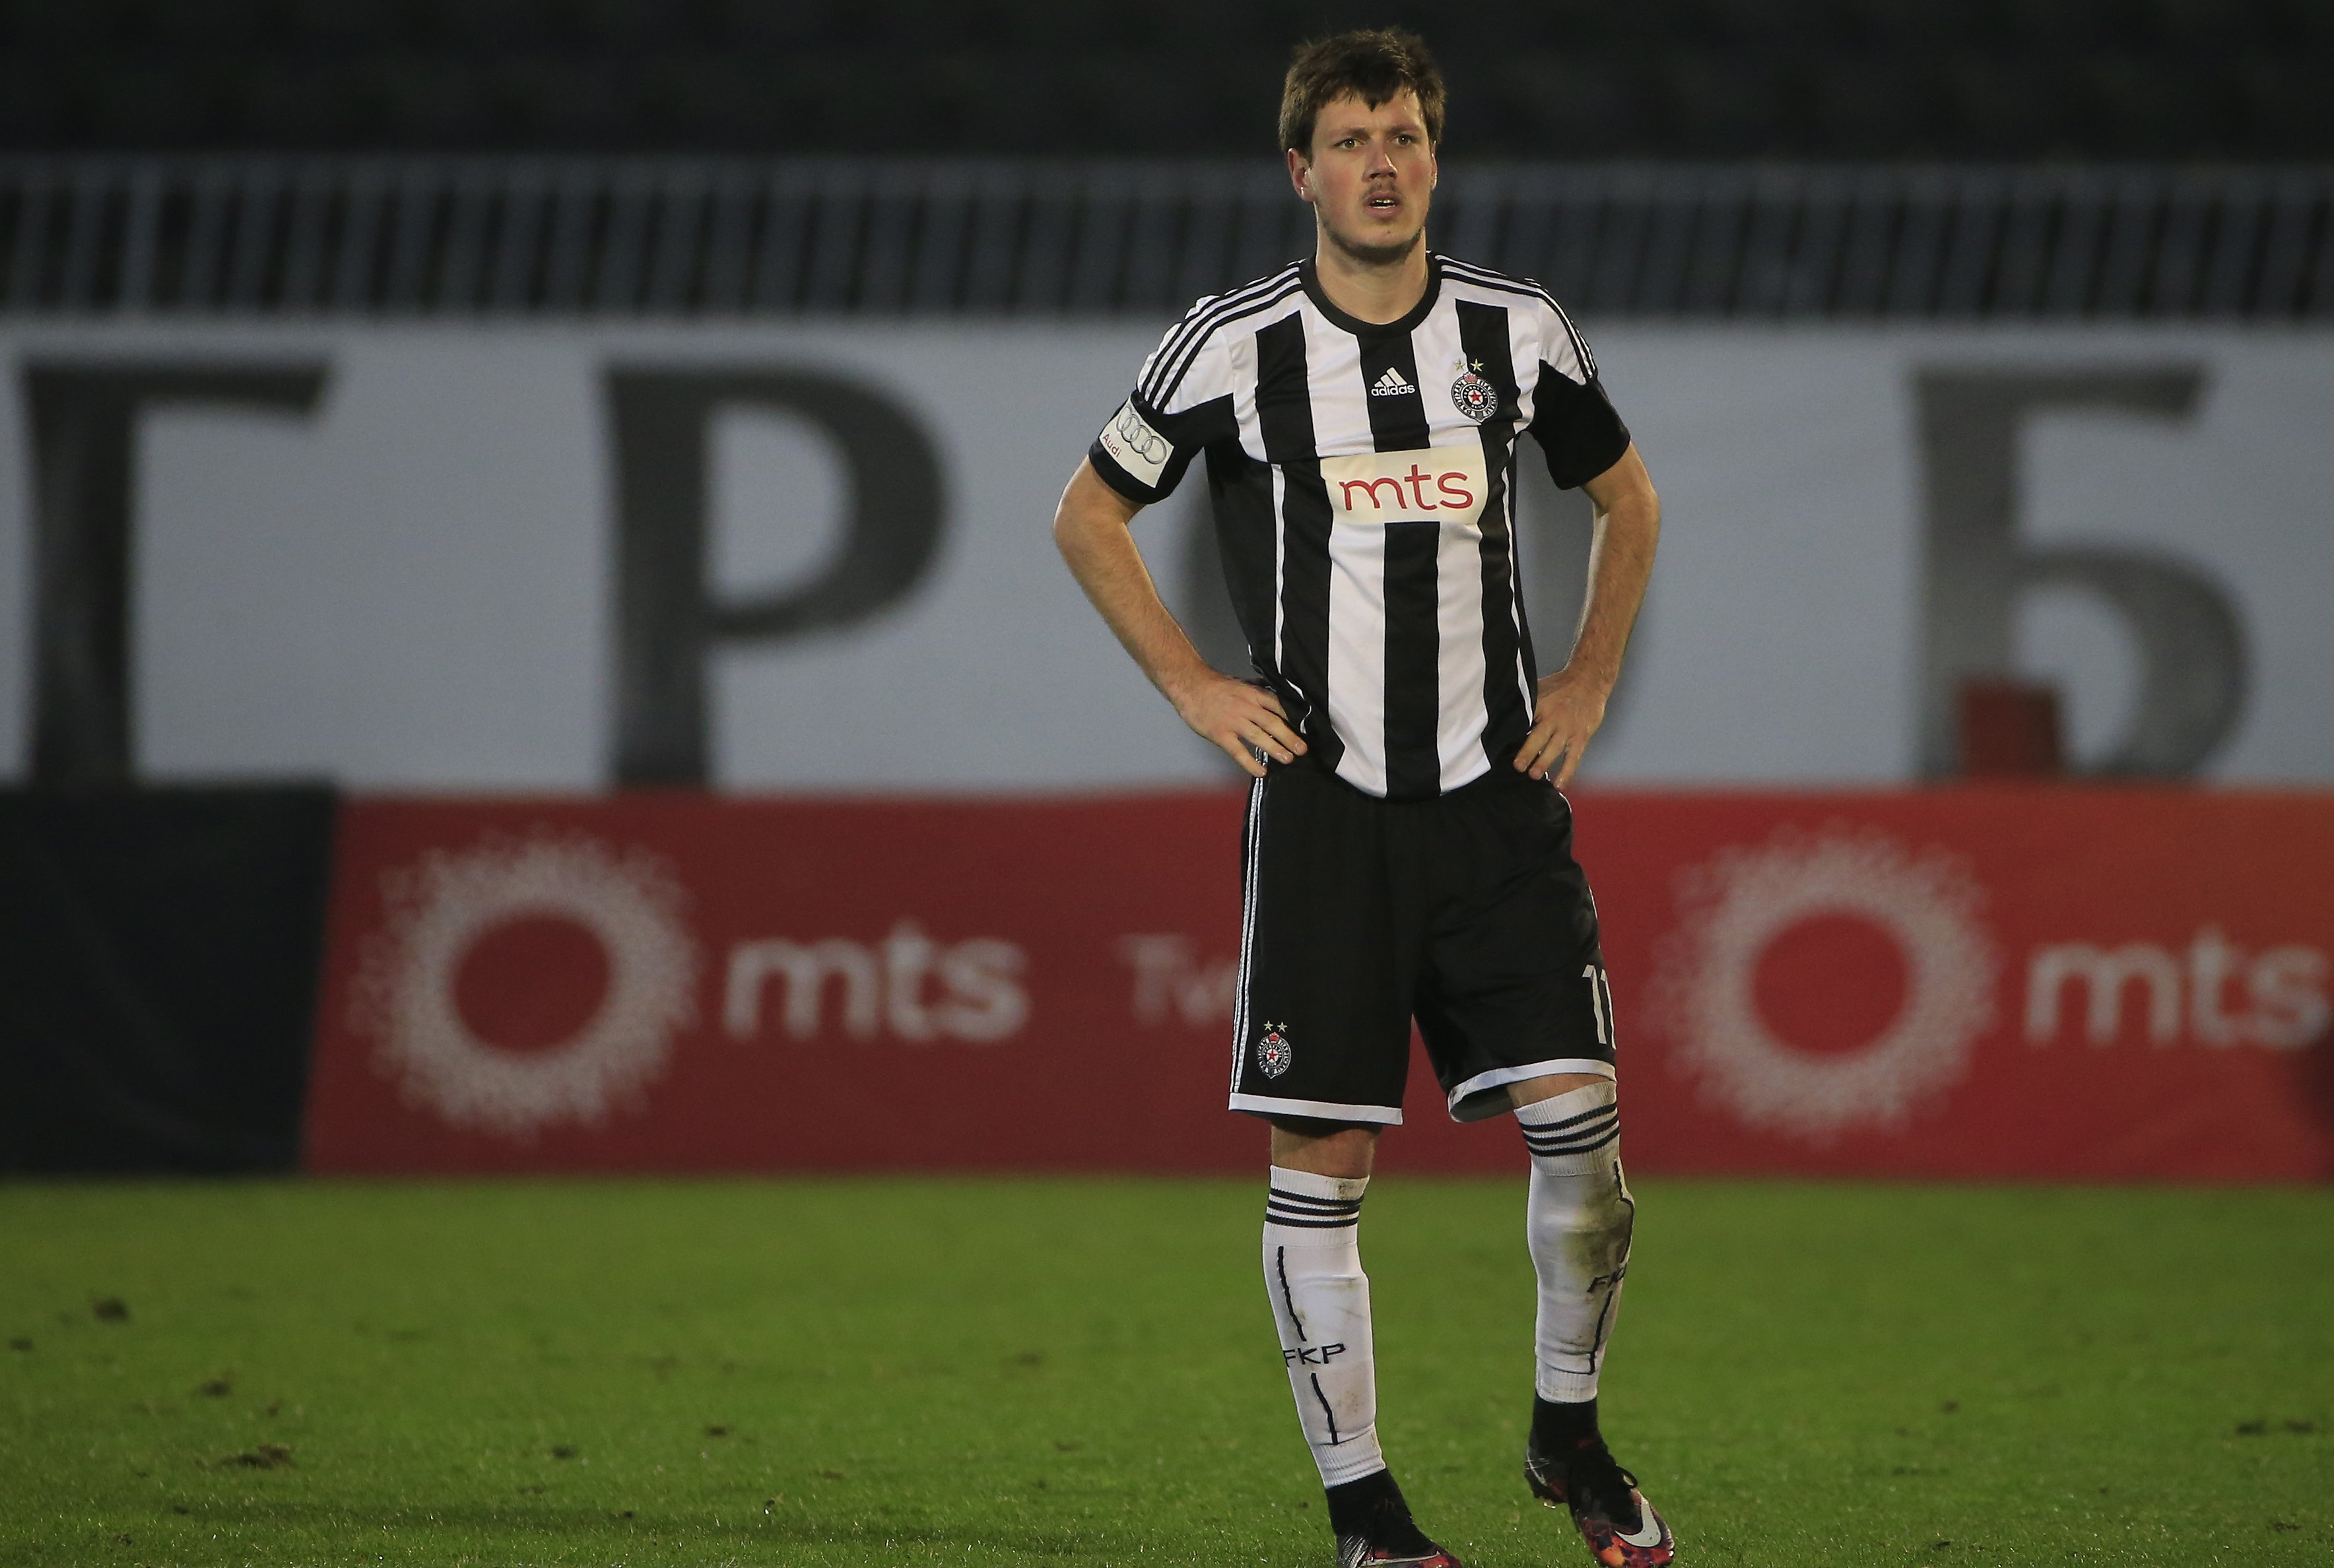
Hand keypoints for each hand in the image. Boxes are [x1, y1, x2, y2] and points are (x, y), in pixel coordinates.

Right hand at [1169, 672, 1307, 779]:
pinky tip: (1261, 771)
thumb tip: (1277, 697)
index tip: (1305, 729)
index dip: (1293, 718)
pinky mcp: (1220, 734)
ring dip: (1275, 748)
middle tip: (1302, 749)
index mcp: (1253, 693)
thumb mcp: (1241, 683)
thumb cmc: (1215, 685)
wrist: (1190, 686)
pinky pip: (1238, 751)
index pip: (1278, 705)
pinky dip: (1250, 762)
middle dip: (1290, 736)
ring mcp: (1233, 721)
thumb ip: (1258, 691)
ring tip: (1288, 759)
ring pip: (1258, 736)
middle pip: (1273, 722)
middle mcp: (1246, 706)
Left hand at [1513, 665, 1609, 787]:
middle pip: (1538, 737)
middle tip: (1517, 767)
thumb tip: (1502, 716)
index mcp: (1540, 704)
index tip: (1500, 746)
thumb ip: (1525, 703)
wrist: (1589, 680)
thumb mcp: (1539, 688)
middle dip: (1527, 752)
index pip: (1523, 721)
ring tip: (1533, 776)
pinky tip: (1559, 785)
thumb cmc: (1560, 686)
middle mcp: (1553, 717)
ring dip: (1544, 763)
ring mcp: (1568, 728)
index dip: (1512, 733)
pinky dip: (1567, 772)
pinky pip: (1574, 757)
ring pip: (1554, 748)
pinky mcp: (1581, 736)